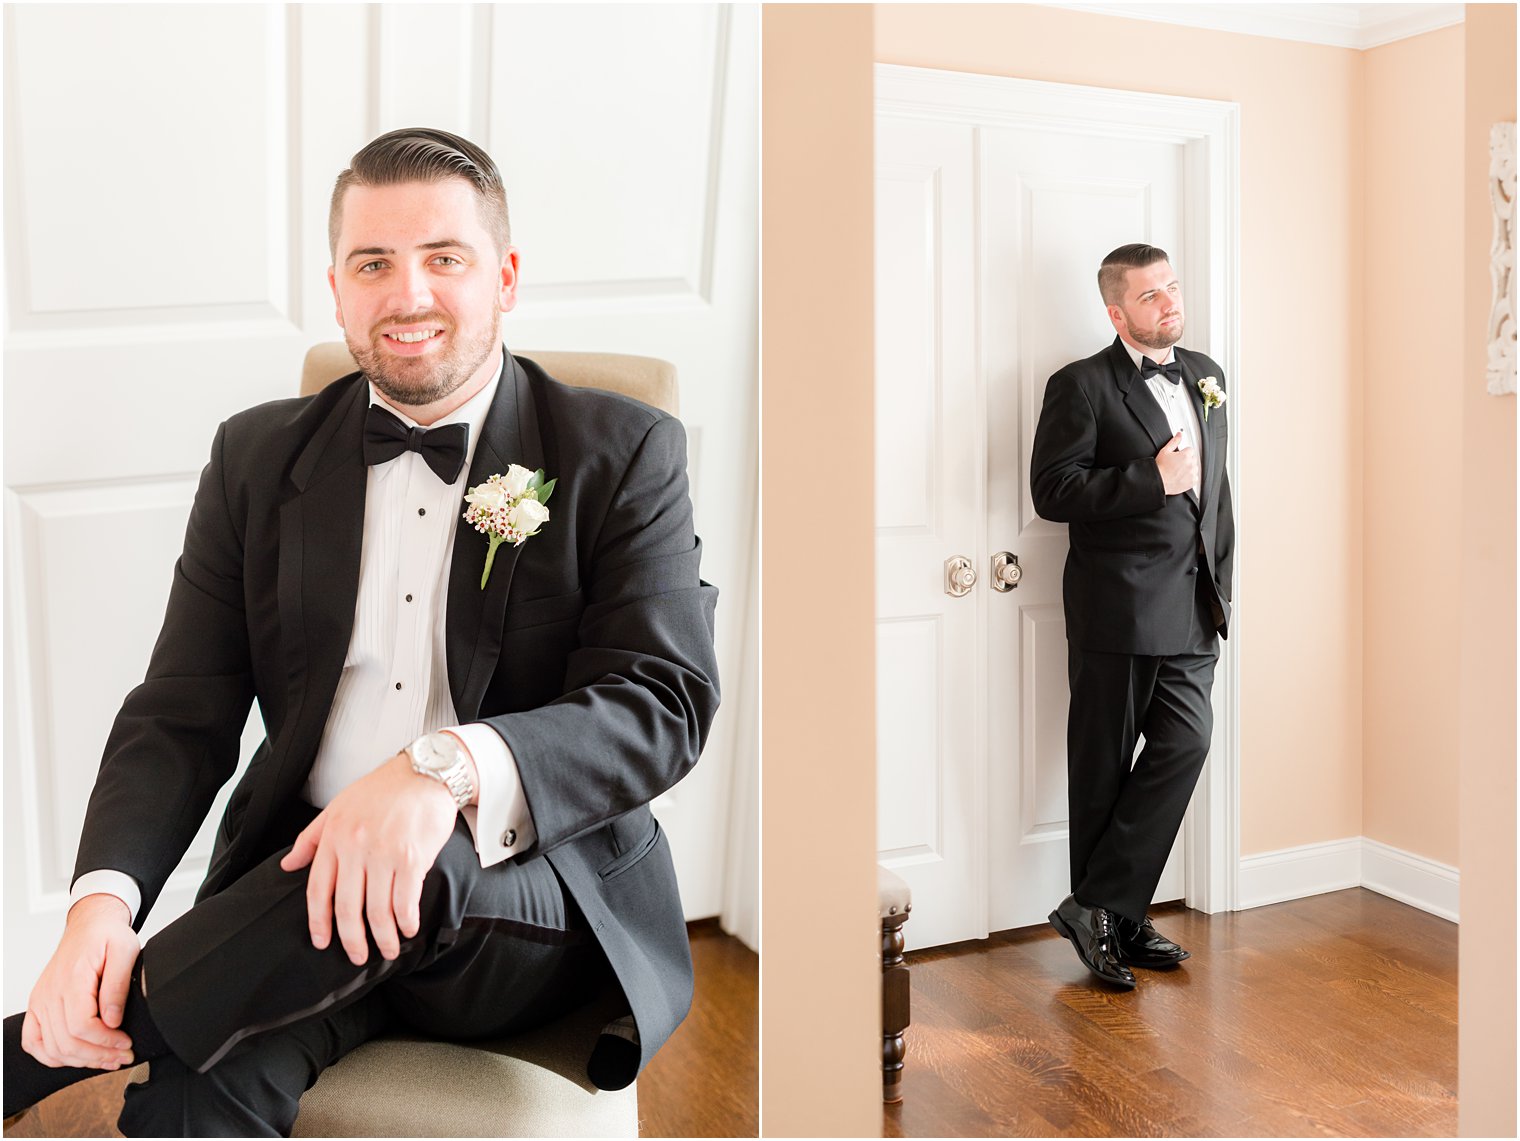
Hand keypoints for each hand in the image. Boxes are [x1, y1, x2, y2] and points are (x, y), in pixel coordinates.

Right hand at [21, 894, 138, 1069]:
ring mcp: (40, 1001)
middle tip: (123, 1056)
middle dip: (98, 1056)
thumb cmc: (107, 936)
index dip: (105, 1041)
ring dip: (81, 1060)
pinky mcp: (37, 1006)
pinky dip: (52, 1056)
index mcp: (72, 979)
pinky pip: (33, 1042)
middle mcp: (50, 993)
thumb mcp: (125, 951)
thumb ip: (118, 986)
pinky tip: (76, 1057)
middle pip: (66, 1042)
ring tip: (107, 1059)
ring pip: (52, 1047)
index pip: (81, 1026)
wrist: (90, 925)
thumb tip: (112, 1020)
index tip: (126, 1044)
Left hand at [280, 752, 464, 965]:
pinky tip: (408, 929)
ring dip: (384, 937)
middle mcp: (356, 847)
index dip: (319, 922)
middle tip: (358, 956)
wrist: (425, 772)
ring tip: (388, 950)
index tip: (321, 942)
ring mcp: (385, 854)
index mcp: (335, 837)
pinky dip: (406, 921)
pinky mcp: (413, 857)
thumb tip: (288, 866)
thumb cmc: (382, 789)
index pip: (318, 890)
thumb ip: (311, 838)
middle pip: (348, 907)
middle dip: (352, 940)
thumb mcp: (337, 807)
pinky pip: (405, 900)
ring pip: (378, 910)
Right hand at [1155, 430, 1199, 494]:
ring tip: (1178, 472)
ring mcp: (1192, 473)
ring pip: (1194, 468)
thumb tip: (1179, 434)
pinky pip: (1195, 478)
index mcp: (1185, 455)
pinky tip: (1181, 477)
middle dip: (1186, 461)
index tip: (1178, 457)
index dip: (1183, 453)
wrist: (1158, 481)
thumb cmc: (1160, 468)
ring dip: (1189, 469)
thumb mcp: (1165, 451)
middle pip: (1193, 459)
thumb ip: (1174, 441)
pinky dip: (1190, 478)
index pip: (1190, 450)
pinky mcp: (1192, 482)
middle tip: (1176, 465)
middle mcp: (1191, 464)